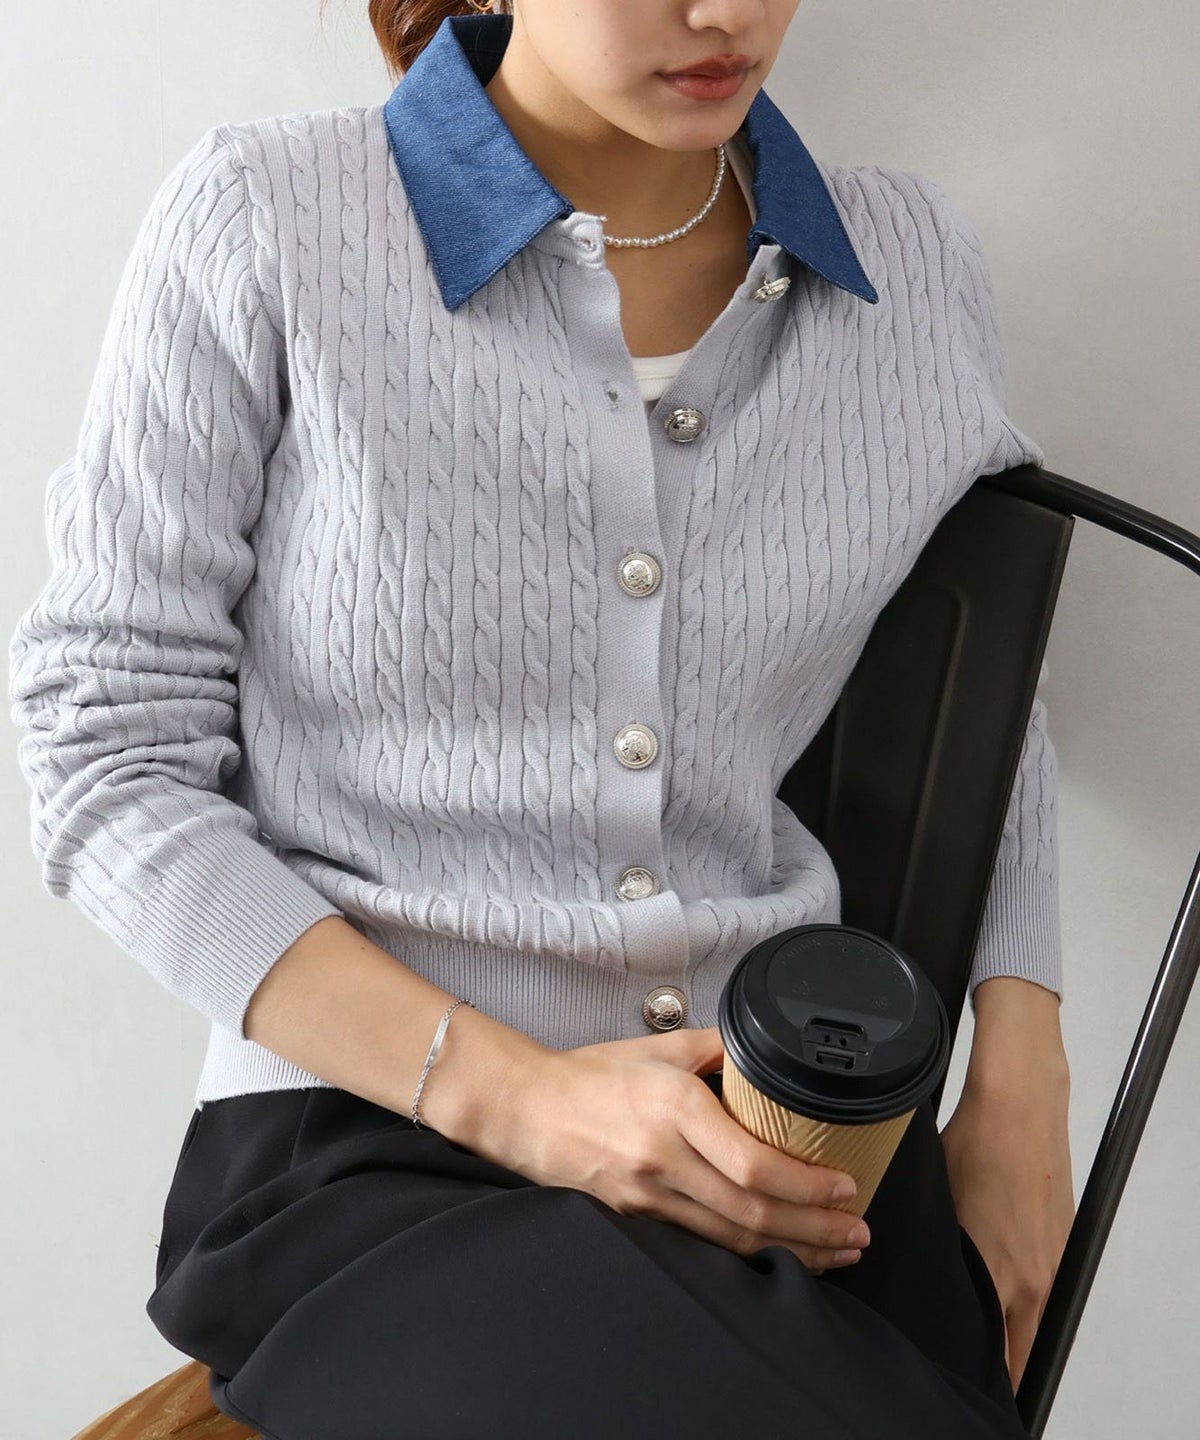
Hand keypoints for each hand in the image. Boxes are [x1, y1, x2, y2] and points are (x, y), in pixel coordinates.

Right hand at [484, 1026, 870, 1274]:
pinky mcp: (636, 1220)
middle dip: (816, 1229)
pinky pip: (703, 1244)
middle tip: (857, 1232)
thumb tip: (764, 1050)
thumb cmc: (588, 1076)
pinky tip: (778, 1254)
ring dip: (792, 1249)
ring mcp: (647, 1196)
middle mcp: (663, 1158)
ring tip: (835, 1252)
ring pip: (732, 1238)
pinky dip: (748, 1254)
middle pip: (753, 1211)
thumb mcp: (657, 1048)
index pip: (754, 1163)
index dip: (806, 1185)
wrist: (526, 1109)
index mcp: (674, 1108)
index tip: (844, 1186)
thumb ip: (716, 1047)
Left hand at [940, 981, 1073, 1391]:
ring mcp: (1054, 1257)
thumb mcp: (939, 1201)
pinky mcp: (1064, 1238)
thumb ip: (932, 1245)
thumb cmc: (977, 1143)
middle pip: (1019, 1343)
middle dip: (995, 1356)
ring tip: (979, 1324)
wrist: (1021, 1105)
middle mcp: (1035, 1274)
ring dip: (1014, 1326)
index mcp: (1002, 1272)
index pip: (996, 1348)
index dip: (975, 1364)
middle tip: (963, 1355)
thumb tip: (906, 1266)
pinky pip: (1048, 1283)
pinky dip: (1028, 1291)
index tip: (953, 1367)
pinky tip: (1001, 1278)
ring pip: (1035, 1316)